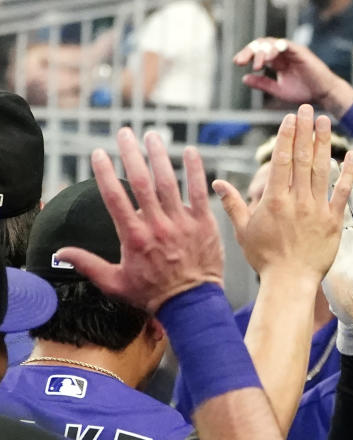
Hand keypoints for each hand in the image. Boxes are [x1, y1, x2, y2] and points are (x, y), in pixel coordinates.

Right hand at [57, 129, 223, 312]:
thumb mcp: (115, 283)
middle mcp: (157, 225)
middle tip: (124, 134)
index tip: (98, 154)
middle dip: (131, 154)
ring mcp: (182, 223)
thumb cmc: (152, 295)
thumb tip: (60, 252)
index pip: (115, 197)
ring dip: (160, 156)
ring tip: (152, 136)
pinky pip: (199, 192)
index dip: (105, 173)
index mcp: (133, 237)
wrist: (192, 304)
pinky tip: (191, 152)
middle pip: (142, 182)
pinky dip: (196, 171)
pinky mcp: (205, 224)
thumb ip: (88, 264)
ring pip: (169, 182)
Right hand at [214, 105, 352, 282]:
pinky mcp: (334, 221)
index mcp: (274, 200)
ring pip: (321, 170)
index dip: (287, 136)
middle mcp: (297, 200)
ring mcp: (317, 209)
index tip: (291, 118)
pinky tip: (350, 155)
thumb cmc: (265, 259)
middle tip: (309, 109)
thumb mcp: (243, 231)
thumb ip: (233, 203)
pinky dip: (347, 173)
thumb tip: (217, 182)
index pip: (281, 160)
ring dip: (324, 143)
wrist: (290, 282)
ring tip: (326, 122)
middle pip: (302, 158)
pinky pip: (343, 192)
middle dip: (305, 131)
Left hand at [233, 37, 352, 115]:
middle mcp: (282, 53)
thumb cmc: (304, 92)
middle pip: (262, 44)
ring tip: (256, 64)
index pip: (258, 52)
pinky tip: (268, 58)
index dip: (246, 55)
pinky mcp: (300, 51)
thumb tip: (243, 78)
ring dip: (261, 52)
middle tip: (240, 61)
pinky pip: (284, 44)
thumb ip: (262, 83)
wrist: (323, 95)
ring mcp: (291, 51)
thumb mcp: (278, 90)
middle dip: (249, 51)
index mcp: (277, 61)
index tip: (237, 63)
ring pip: (271, 43)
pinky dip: (275, 49)